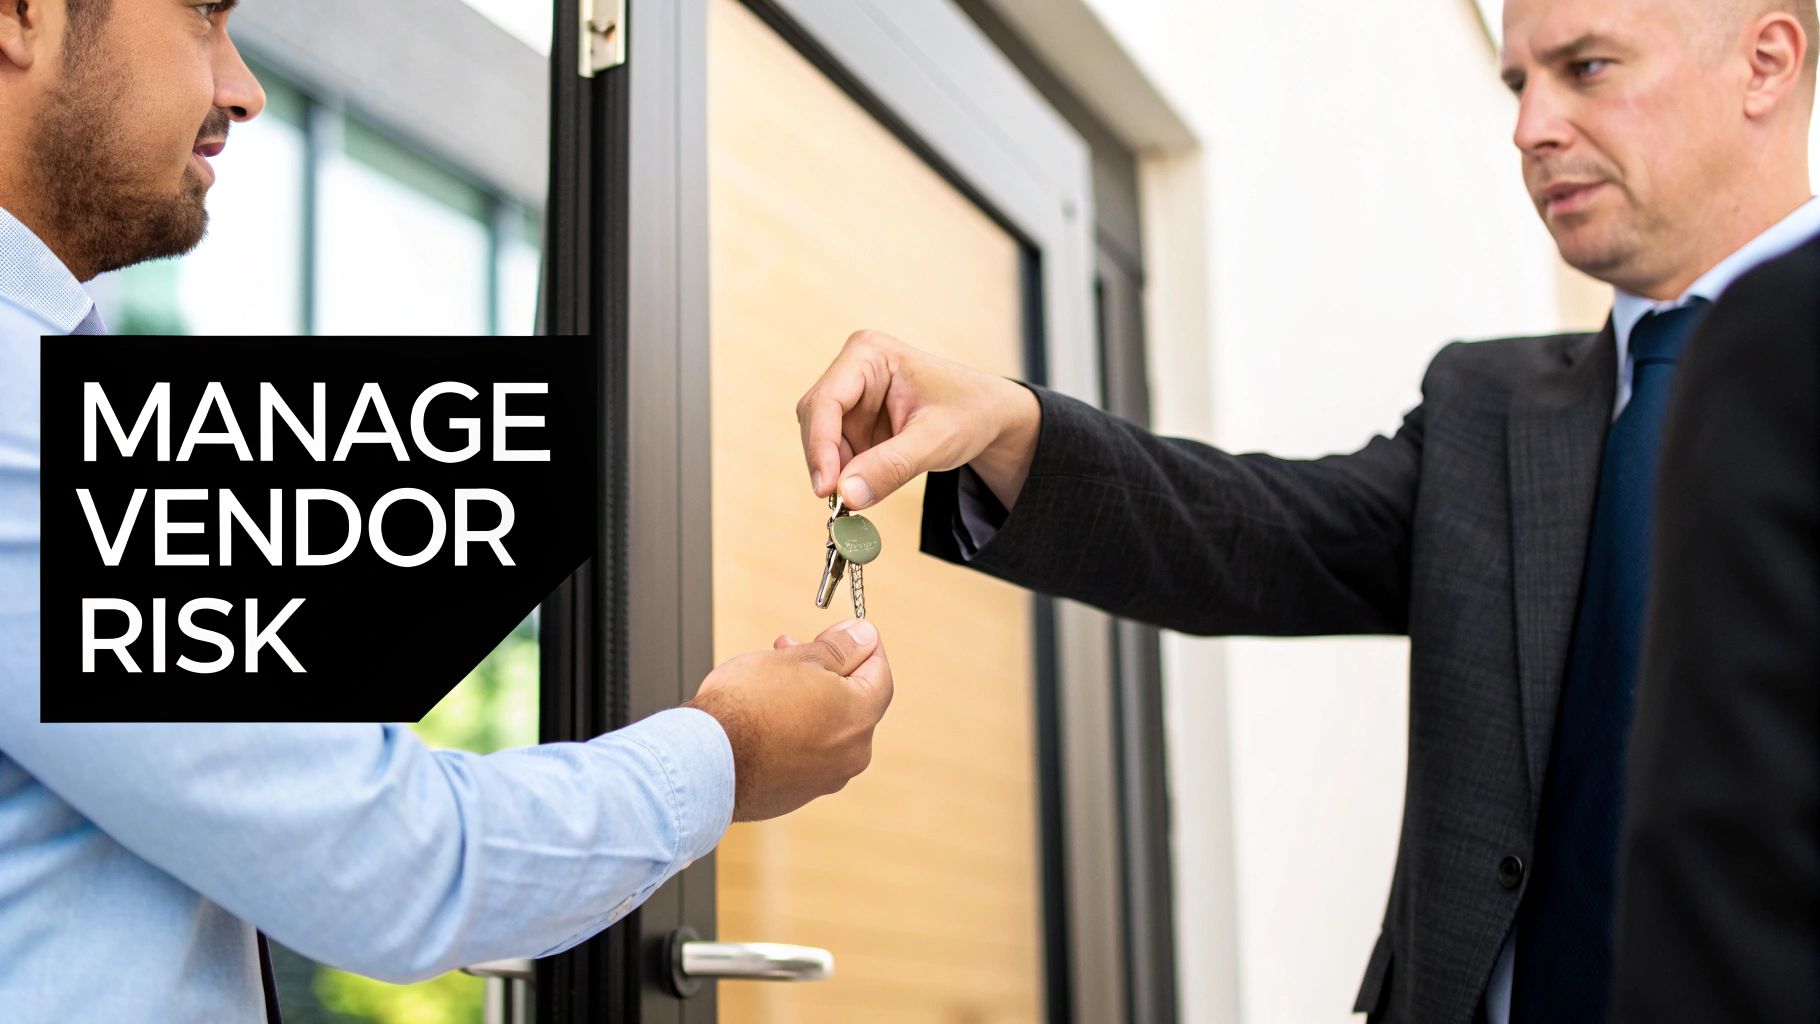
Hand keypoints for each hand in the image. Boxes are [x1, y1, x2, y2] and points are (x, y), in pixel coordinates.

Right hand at [685, 618, 892, 821]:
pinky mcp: (795, 794)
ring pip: (826, 728)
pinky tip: (764, 717)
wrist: (704, 761)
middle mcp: (851, 755)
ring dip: (808, 700)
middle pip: (852, 703)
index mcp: (859, 718)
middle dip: (828, 671)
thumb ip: (840, 648)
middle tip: (799, 648)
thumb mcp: (798, 659)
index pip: (880, 674)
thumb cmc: (746, 708)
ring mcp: (824, 779)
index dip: (862, 646)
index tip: (845, 633)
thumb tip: (863, 636)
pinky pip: (804, 754)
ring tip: (772, 679)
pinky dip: (792, 732)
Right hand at [796, 330, 1041, 510]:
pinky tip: (866, 488)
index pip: (827, 401)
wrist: (990, 417)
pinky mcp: (857, 423)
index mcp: (869, 354)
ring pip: (823, 442)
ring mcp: (853, 398)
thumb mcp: (936, 441)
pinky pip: (838, 454)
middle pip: (817, 421)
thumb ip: (891, 467)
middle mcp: (853, 370)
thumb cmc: (971, 412)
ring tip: (862, 496)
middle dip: (827, 462)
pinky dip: (847, 476)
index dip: (820, 445)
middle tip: (840, 504)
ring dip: (837, 473)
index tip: (826, 488)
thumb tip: (846, 495)